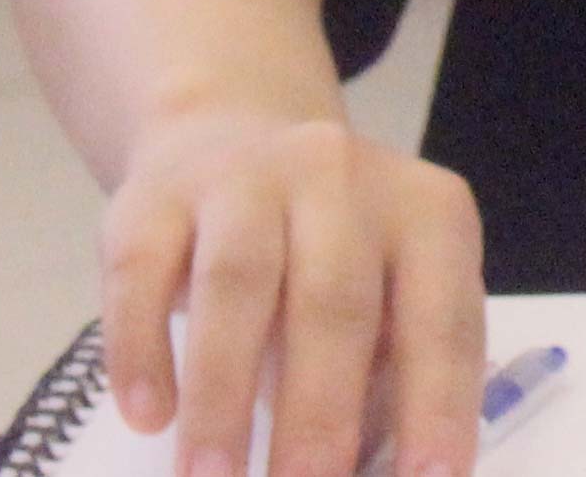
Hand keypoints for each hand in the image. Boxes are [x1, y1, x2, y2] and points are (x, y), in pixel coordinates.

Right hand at [97, 102, 484, 476]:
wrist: (226, 142)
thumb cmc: (322, 255)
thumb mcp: (381, 295)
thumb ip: (388, 376)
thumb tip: (380, 471)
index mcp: (426, 212)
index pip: (444, 316)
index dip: (438, 403)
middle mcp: (341, 178)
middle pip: (335, 299)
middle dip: (320, 411)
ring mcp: (245, 176)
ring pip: (237, 282)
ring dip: (222, 395)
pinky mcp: (155, 195)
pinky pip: (142, 273)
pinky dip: (141, 350)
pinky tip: (147, 416)